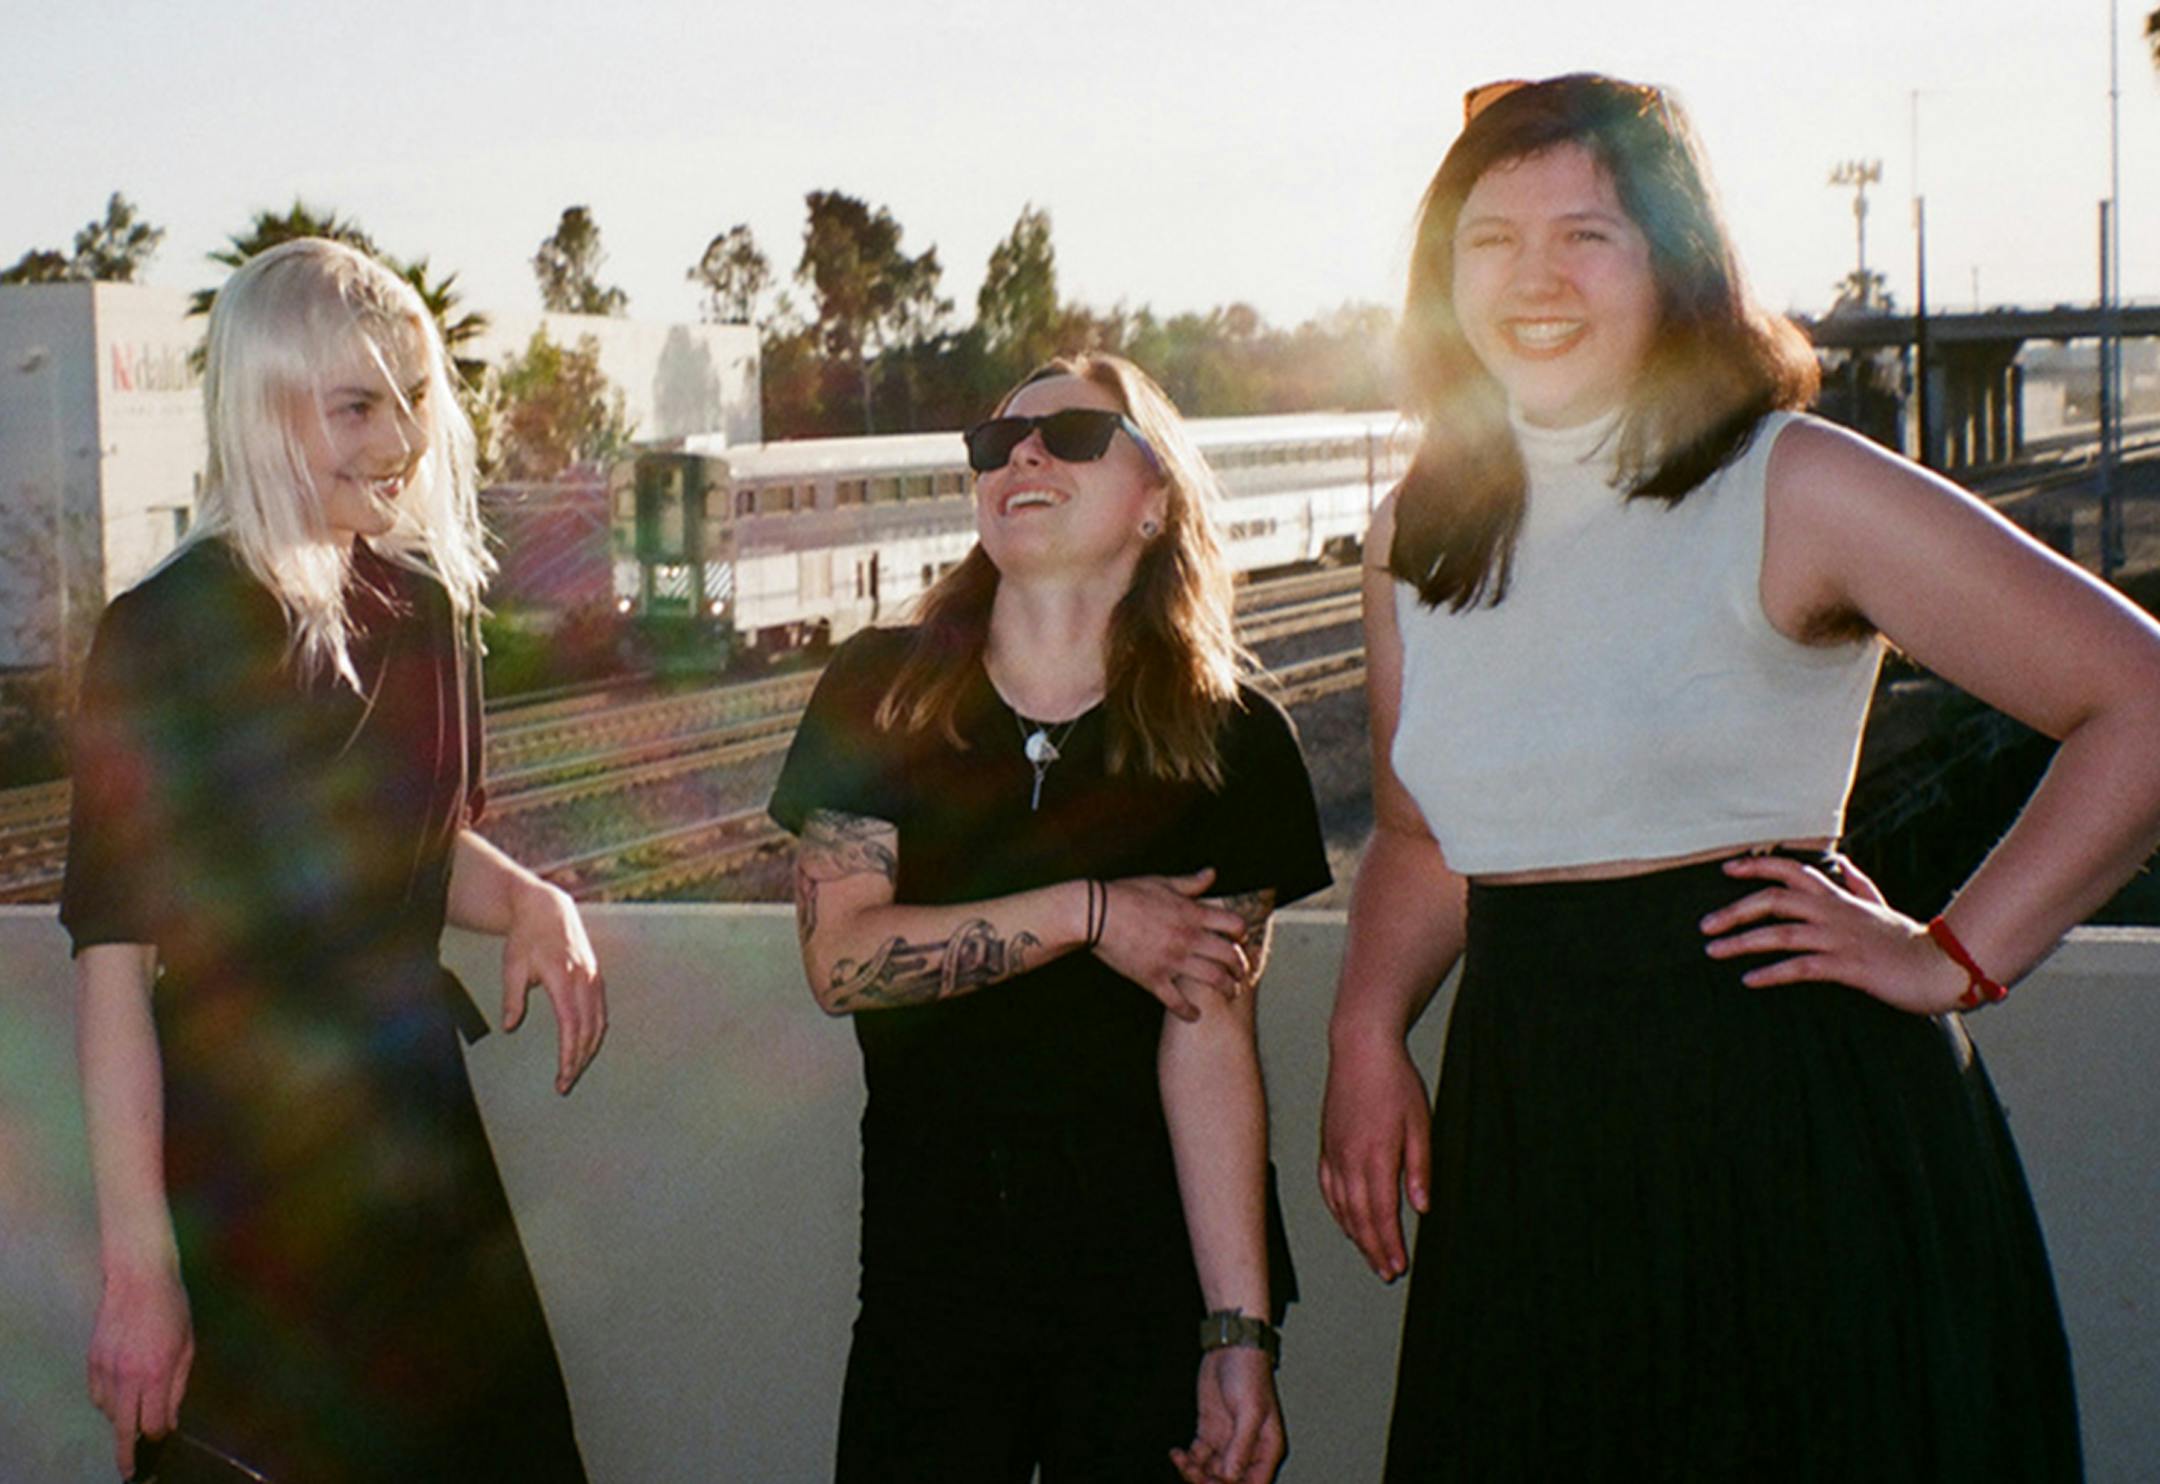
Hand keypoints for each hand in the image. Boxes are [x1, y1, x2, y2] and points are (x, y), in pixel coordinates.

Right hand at [87, 1267, 191, 1478]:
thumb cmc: (173, 1309)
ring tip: (135, 1410)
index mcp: (158, 1372)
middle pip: (123, 1428)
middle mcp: (129, 1376)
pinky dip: (107, 1402)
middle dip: (127, 1452)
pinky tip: (120, 1393)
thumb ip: (178, 1387)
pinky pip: (96, 1396)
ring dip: (122, 1418)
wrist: (138, 1279)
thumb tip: (169, 1421)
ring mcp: (106, 1369)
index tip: (161, 1437)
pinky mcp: (91, 1361)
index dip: (157, 1435)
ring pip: (109, 1413)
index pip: (152, 1423)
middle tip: (129, 1469)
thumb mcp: (187, 1346)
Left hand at [501, 880, 608, 1093]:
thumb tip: (510, 1026)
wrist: (547, 908)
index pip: (571, 1026)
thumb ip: (512, 997)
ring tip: (575, 1069)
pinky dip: (595, 1032)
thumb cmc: (527, 937)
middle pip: (589, 1030)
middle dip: (579, 1059)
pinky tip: (586, 1044)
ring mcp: (594, 977)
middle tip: (566, 1082)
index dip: (569, 1054)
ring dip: (589, 1048)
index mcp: (564, 978)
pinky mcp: (596, 976)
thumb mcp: (512, 966)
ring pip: (599, 1022)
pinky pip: (601, 1010)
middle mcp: (584, 979)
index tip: (563, 1075)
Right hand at [1092, 869, 1251, 1022]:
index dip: (1242, 934)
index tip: (1240, 940)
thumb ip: (1191, 883)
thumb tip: (1211, 873)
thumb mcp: (1162, 882)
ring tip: (1230, 992)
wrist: (1096, 913)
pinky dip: (1188, 1011)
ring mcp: (1172, 961)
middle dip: (1240, 967)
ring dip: (1227, 988)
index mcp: (1192, 913)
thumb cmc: (1126, 894)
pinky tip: (1195, 1015)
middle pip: (1229, 956)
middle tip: (1241, 973)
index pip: (1234, 925)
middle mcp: (1188, 938)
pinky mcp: (1153, 978)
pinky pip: (1177, 1001)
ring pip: (1212, 980)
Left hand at [1172, 1346, 1285, 1483]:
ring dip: (1194, 1473)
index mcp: (1267, 1449)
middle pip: (1229, 1482)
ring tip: (1182, 1460)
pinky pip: (1197, 1457)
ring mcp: (1227, 1442)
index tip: (1213, 1483)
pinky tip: (1177, 1453)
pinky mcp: (1209, 1432)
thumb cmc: (1249, 1373)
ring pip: (1211, 1473)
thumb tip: (1230, 1476)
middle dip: (1209, 1482)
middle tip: (1193, 1473)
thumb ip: (1240, 1445)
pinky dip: (1186, 1460)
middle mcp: (1248, 1449)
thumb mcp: (1249, 1411)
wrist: (1230, 1346)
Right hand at [1318, 1029, 1430, 1279]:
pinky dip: (1336, 1211)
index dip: (1389, 1244)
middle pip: (1359, 1217)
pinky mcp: (1326, 1145)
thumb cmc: (1394, 1081)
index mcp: (1376, 1157)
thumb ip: (1420, 1168)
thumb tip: (1421, 1206)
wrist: (1360, 1049)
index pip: (1382, 1213)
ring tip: (1369, 1255)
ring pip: (1341, 1207)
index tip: (1398, 1265)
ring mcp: (1334, 1153)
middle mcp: (1349, 1160)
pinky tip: (1345, 1221)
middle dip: (1373, 1249)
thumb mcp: (1420, 1123)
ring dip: (1355, 1235)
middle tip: (1386, 1271)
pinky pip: (1328, 1188)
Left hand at [1701, 855, 1970, 1013]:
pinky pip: (1802, 967)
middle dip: (1735, 909)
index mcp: (1839, 898)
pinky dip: (1772, 973)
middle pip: (1775, 899)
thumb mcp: (1879, 905)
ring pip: (1782, 933)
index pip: (1792, 870)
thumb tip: (1843, 861)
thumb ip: (1857, 883)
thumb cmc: (1907, 940)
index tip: (1727, 868)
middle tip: (1705, 925)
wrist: (1943, 967)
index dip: (1758, 866)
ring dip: (1743, 942)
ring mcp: (1840, 939)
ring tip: (1714, 951)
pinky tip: (1749, 979)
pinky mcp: (1849, 966)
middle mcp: (1835, 913)